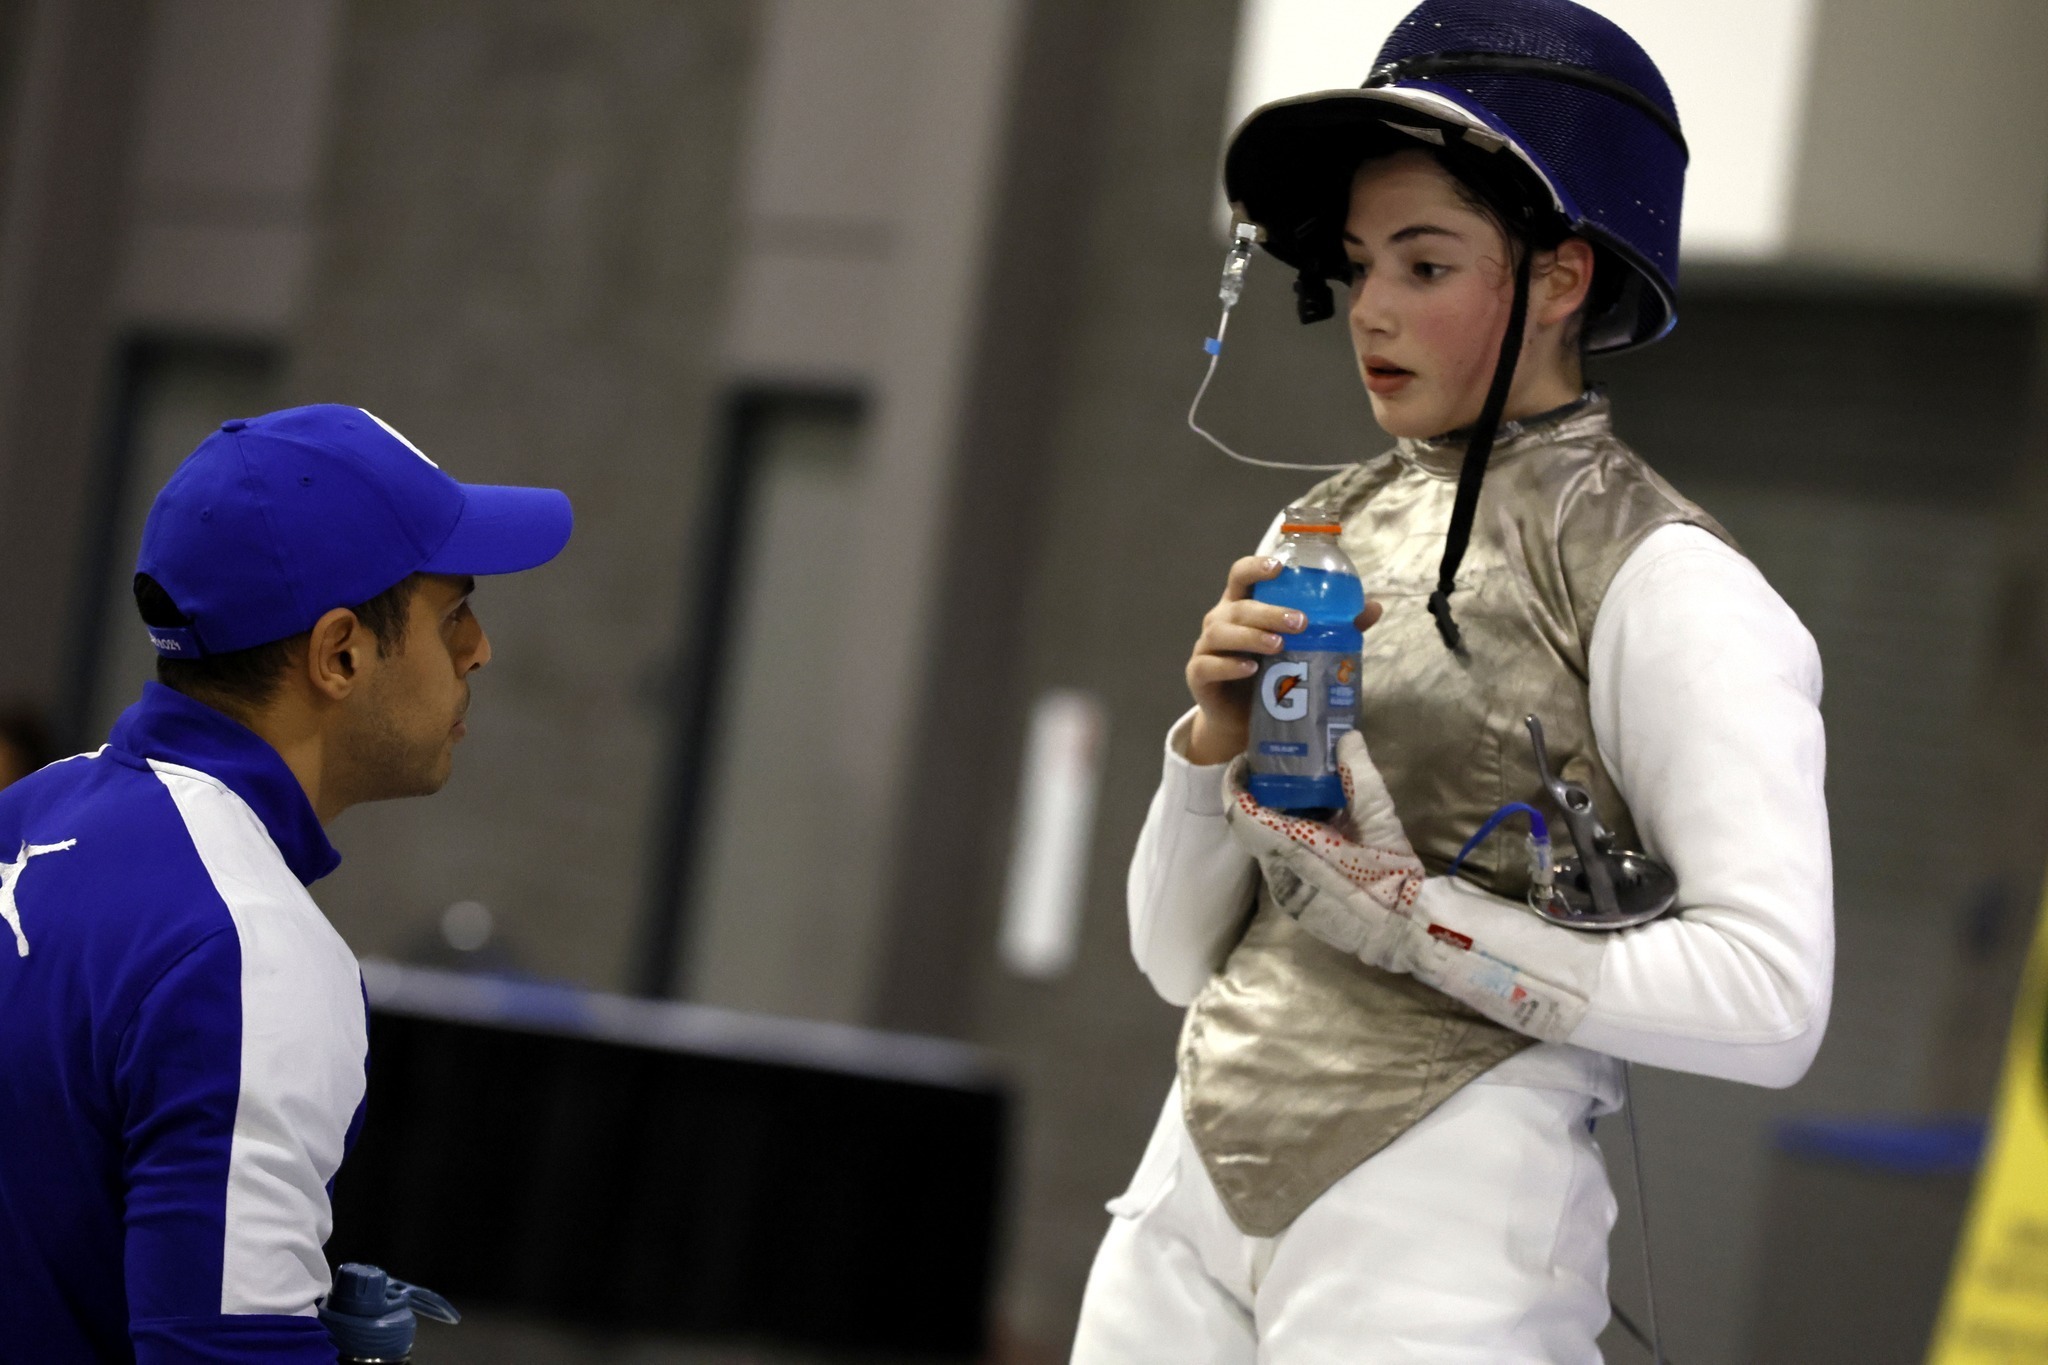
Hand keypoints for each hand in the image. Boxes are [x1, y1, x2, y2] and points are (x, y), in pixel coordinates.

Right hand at [1184, 556, 1381, 765]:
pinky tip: (1251, 669)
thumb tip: (1373, 607)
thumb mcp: (1301, 648)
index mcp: (1243, 605)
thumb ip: (1334, 627)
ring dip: (1251, 636)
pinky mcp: (1199, 675)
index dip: (1256, 567)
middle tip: (1300, 622)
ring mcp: (1206, 647)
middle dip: (1268, 611)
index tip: (1279, 567)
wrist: (1242, 719)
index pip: (1241, 575)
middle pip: (1239, 606)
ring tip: (1279, 646)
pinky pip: (1208, 665)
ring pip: (1221, 632)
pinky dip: (1230, 665)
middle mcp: (1221, 620)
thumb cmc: (1271, 674)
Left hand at [1224, 731, 1595, 1042]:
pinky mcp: (1296, 908)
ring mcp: (1285, 896)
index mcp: (1292, 851)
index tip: (1245, 762)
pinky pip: (1279, 868)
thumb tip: (1347, 737)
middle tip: (1276, 773)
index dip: (1234, 784)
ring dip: (1273, 823)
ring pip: (1264, 850)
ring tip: (1298, 797)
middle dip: (1258, 799)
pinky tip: (1314, 833)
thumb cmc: (1393, 877)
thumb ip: (1360, 776)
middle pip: (1250, 830)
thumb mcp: (1381, 820)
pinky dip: (1286, 845)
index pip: (1240, 813)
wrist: (1407, 932)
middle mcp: (1279, 876)